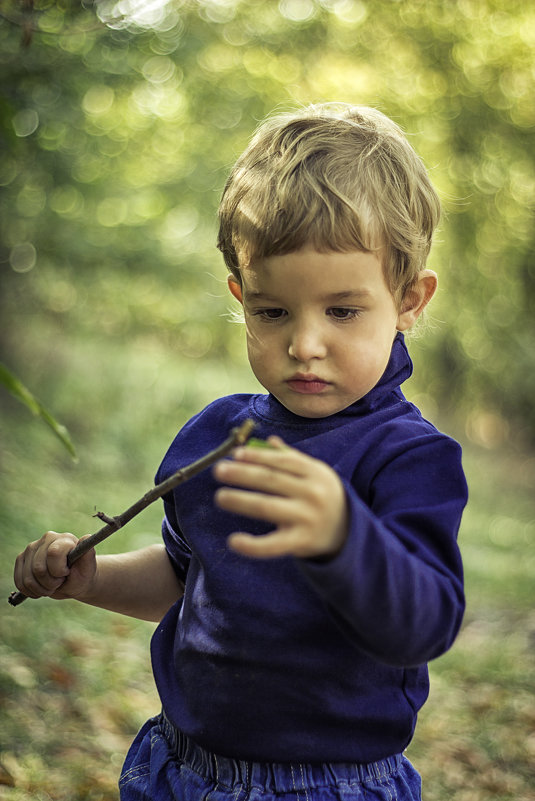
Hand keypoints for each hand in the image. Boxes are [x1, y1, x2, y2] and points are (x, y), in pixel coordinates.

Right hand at [13, 531, 96, 600]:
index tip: (66, 573)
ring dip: (41, 589)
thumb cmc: (81, 574)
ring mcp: (31, 548)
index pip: (53, 553)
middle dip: (50, 583)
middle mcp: (46, 539)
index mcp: (63, 539)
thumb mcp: (88, 568)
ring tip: (52, 586)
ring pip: (28, 578)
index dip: (59, 570)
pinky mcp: (21, 559)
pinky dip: (31, 591)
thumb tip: (86, 537)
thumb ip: (88, 554)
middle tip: (60, 581)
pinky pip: (19, 582)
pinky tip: (41, 588)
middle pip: (38, 568)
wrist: (73, 581)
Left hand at [213, 437, 348, 559]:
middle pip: (271, 481)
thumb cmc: (323, 496)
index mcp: (315, 472)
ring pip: (267, 507)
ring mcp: (307, 518)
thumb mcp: (315, 474)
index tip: (235, 454)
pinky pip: (273, 545)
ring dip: (241, 501)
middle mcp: (312, 494)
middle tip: (219, 470)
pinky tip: (234, 541)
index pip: (282, 461)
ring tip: (220, 497)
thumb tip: (267, 441)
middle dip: (243, 474)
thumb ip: (292, 458)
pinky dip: (252, 545)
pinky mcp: (301, 542)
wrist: (348, 532)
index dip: (257, 457)